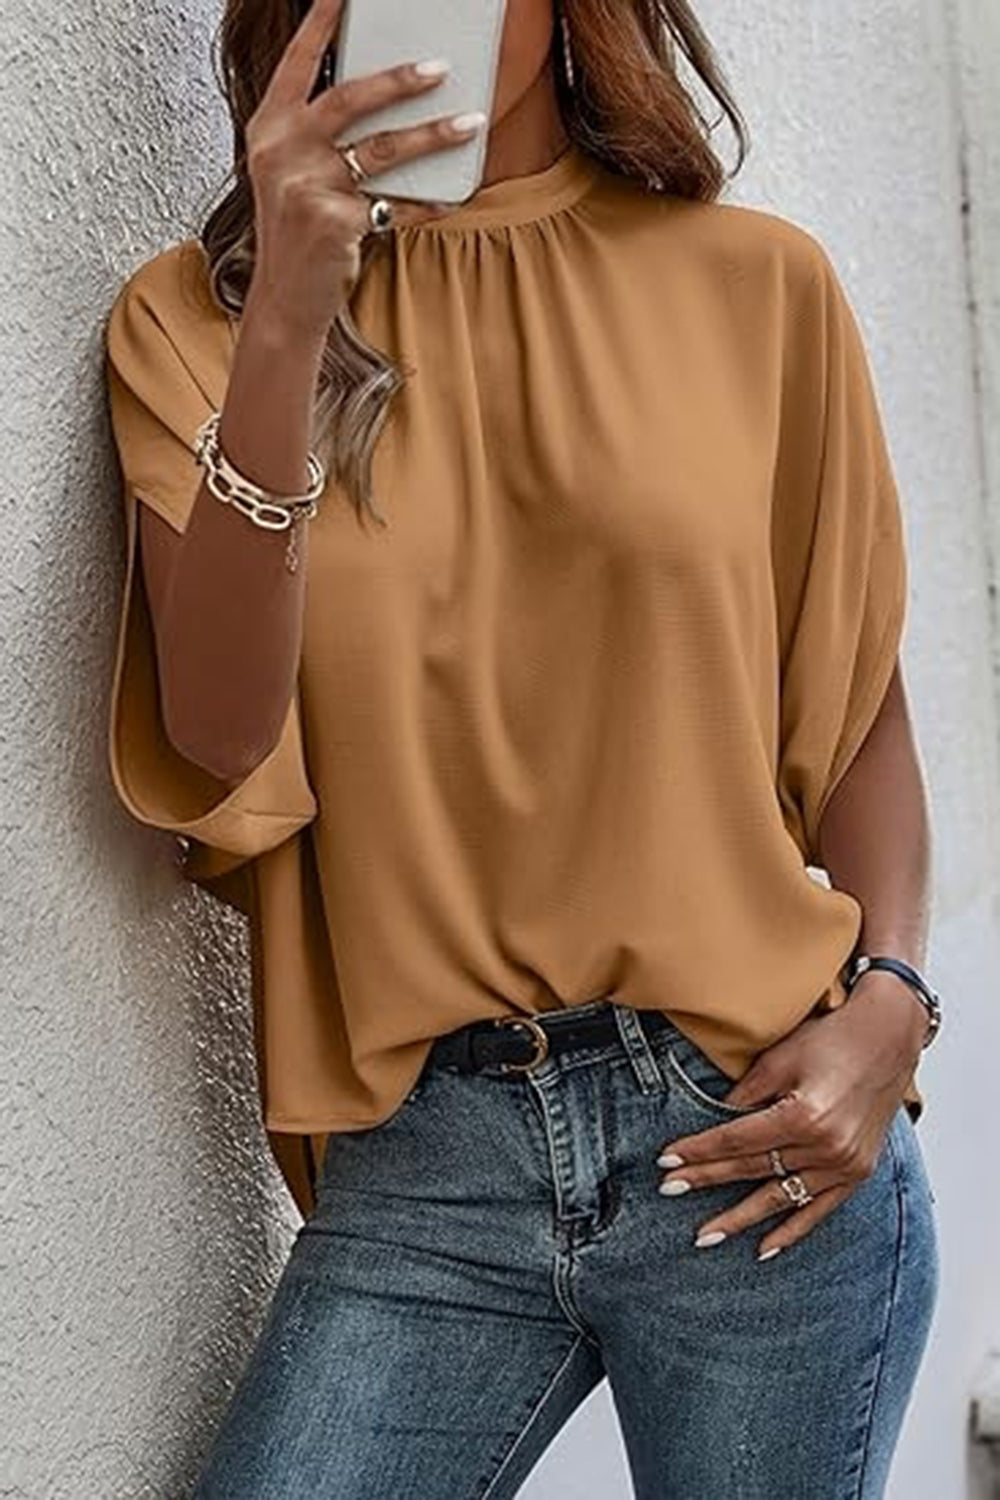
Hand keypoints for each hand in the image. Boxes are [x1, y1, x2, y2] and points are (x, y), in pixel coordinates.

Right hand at [245, 0, 484, 339]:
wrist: (285, 300)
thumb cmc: (297, 234)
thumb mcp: (294, 175)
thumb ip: (322, 137)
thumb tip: (386, 100)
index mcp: (268, 129)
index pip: (299, 63)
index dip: (321, 23)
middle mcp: (282, 152)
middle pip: (349, 99)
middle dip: (399, 80)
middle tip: (441, 66)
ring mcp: (306, 188)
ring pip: (383, 150)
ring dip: (433, 135)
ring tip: (471, 122)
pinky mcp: (334, 223)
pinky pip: (396, 204)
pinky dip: (428, 202)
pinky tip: (453, 196)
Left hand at [654, 973, 927, 1260]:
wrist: (888, 1036)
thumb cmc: (832, 1038)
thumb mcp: (780, 1058)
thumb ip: (746, 1095)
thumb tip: (714, 1122)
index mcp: (803, 1116)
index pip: (735, 1141)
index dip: (698, 1152)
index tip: (666, 1162)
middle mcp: (826, 1147)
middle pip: (751, 1169)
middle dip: (706, 1180)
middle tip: (669, 1190)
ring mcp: (845, 1164)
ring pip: (779, 1198)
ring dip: (740, 1218)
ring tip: (704, 1236)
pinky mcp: (858, 1172)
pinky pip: (818, 1210)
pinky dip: (791, 1231)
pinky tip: (763, 1249)